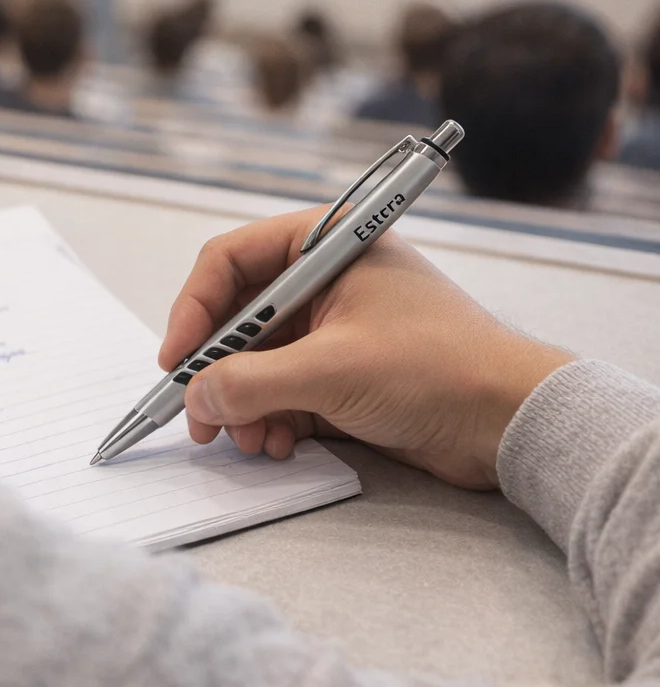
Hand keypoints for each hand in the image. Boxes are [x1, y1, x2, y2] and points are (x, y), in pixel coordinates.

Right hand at [159, 209, 571, 489]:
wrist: (512, 421)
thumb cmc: (437, 368)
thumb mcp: (331, 371)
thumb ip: (252, 382)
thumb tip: (196, 396)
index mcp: (325, 244)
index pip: (231, 260)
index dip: (194, 308)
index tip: (175, 359)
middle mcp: (323, 278)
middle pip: (239, 315)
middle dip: (217, 369)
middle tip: (200, 416)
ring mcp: (332, 325)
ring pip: (257, 357)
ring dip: (243, 401)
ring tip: (249, 439)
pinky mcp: (341, 368)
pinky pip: (283, 386)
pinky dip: (272, 415)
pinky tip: (281, 443)